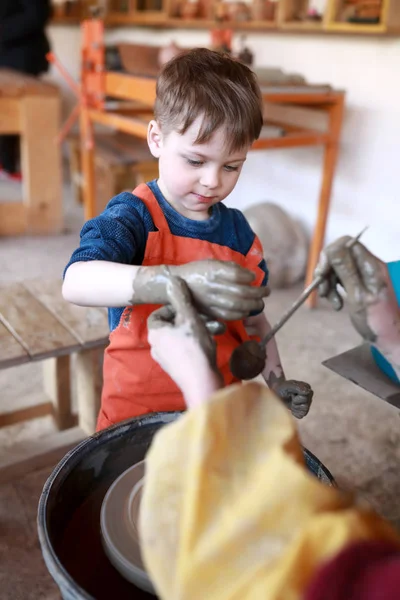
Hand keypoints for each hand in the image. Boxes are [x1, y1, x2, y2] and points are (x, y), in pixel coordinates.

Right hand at [133, 260, 268, 320]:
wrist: (173, 284)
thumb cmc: (197, 271)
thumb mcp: (211, 263)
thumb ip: (229, 268)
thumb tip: (249, 276)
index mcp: (212, 270)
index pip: (235, 274)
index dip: (248, 277)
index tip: (254, 278)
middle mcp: (212, 285)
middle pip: (239, 291)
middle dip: (257, 293)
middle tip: (266, 292)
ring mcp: (210, 300)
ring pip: (236, 305)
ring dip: (252, 305)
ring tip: (261, 302)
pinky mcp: (209, 311)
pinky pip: (228, 316)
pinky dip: (241, 314)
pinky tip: (248, 311)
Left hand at [147, 277, 222, 407]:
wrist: (202, 382)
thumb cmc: (194, 347)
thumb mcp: (189, 317)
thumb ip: (180, 298)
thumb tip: (171, 280)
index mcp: (155, 333)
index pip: (159, 313)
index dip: (174, 307)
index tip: (190, 307)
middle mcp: (156, 346)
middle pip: (171, 325)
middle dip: (189, 319)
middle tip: (205, 317)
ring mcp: (166, 360)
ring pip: (180, 338)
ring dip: (196, 330)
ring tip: (214, 329)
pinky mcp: (177, 369)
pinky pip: (184, 350)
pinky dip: (196, 344)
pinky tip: (211, 342)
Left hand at [271, 379, 313, 418]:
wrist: (277, 393)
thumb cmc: (282, 388)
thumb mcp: (287, 386)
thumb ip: (297, 387)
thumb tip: (307, 391)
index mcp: (307, 387)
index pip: (305, 397)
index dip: (296, 397)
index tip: (291, 392)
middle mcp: (309, 395)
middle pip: (305, 405)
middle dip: (295, 402)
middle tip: (290, 397)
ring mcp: (307, 403)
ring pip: (304, 410)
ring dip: (295, 407)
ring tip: (291, 402)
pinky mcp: (303, 411)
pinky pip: (301, 415)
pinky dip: (294, 412)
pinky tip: (291, 407)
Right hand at [314, 236, 399, 344]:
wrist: (390, 338)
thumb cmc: (377, 320)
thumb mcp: (358, 296)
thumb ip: (346, 271)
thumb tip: (333, 248)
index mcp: (371, 265)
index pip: (346, 243)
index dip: (330, 254)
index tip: (322, 274)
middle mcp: (367, 266)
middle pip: (339, 254)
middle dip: (327, 271)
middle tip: (324, 291)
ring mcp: (363, 275)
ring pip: (337, 267)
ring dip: (329, 282)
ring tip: (333, 302)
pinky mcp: (358, 284)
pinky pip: (340, 279)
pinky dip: (334, 289)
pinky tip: (337, 304)